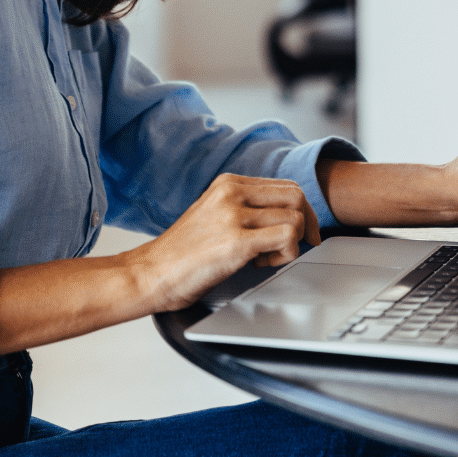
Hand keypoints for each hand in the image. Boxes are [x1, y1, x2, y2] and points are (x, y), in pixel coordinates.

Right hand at [123, 173, 321, 311]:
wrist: (149, 273)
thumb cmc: (181, 253)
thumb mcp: (213, 214)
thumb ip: (244, 208)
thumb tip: (284, 216)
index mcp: (228, 183)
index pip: (284, 186)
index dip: (300, 210)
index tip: (303, 230)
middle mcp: (231, 193)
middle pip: (296, 196)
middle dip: (307, 223)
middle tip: (303, 244)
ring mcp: (233, 215)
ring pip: (295, 217)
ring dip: (293, 242)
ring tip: (268, 257)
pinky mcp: (236, 241)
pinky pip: (287, 238)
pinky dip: (286, 254)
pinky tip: (263, 264)